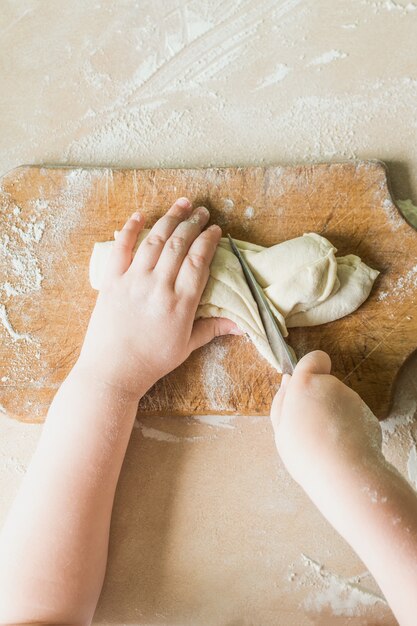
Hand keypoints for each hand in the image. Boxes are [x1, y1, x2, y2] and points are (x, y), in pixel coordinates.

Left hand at [78, 198, 239, 396]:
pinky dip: (130, 229)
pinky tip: (139, 215)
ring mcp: (133, 282)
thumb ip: (212, 328)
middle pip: (179, 245)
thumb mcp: (186, 347)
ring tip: (181, 204)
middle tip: (202, 211)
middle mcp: (158, 287)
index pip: (199, 261)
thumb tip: (241, 325)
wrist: (112, 371)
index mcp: (181, 303)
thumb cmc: (152, 362)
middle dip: (193, 223)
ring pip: (154, 241)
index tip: (215, 229)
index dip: (208, 240)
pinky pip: (120, 249)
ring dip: (169, 219)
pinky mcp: (111, 282)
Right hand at [271, 351, 383, 507]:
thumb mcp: (281, 429)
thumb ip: (282, 400)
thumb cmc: (306, 452)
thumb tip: (287, 379)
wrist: (343, 473)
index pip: (314, 358)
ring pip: (339, 402)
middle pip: (325, 384)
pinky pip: (353, 416)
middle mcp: (331, 385)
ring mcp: (352, 399)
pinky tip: (342, 446)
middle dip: (319, 399)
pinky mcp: (368, 414)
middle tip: (310, 427)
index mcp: (305, 384)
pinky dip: (348, 427)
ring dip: (333, 415)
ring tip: (326, 441)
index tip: (306, 385)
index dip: (312, 367)